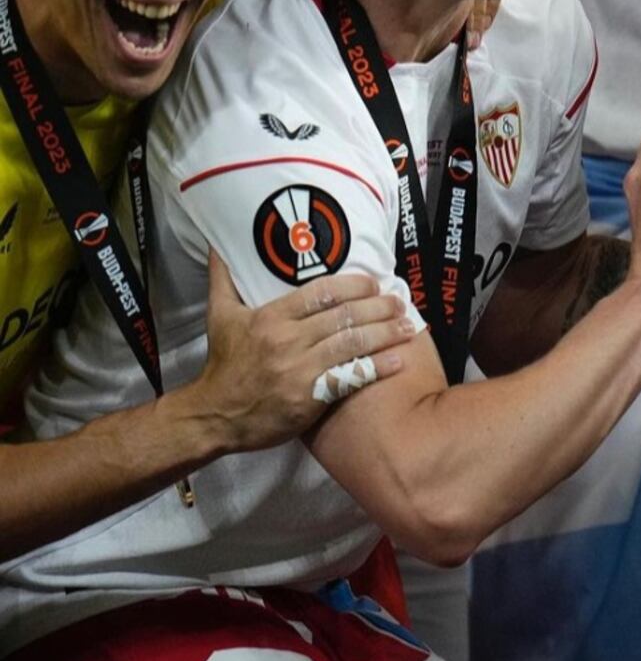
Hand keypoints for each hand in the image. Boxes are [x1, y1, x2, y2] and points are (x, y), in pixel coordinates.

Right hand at [183, 252, 413, 450]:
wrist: (212, 417)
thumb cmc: (222, 364)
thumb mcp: (219, 315)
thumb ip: (223, 278)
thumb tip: (218, 244)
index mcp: (271, 317)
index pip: (320, 292)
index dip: (352, 285)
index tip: (374, 282)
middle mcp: (288, 340)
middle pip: (342, 317)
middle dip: (377, 307)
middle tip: (400, 301)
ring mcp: (300, 371)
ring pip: (351, 344)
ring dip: (384, 333)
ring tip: (407, 326)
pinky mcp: (309, 400)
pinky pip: (349, 379)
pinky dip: (375, 368)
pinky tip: (397, 361)